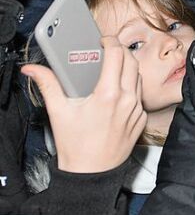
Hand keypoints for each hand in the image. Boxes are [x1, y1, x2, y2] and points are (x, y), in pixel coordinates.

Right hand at [22, 36, 145, 173]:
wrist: (91, 174)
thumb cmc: (75, 146)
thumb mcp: (59, 112)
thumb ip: (48, 85)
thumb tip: (33, 69)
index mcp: (108, 94)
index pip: (117, 55)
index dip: (110, 42)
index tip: (102, 41)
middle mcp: (127, 100)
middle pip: (131, 61)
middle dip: (120, 51)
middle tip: (107, 51)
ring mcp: (137, 109)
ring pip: (138, 77)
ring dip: (127, 68)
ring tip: (112, 69)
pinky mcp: (142, 119)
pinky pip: (140, 95)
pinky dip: (131, 87)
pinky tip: (117, 90)